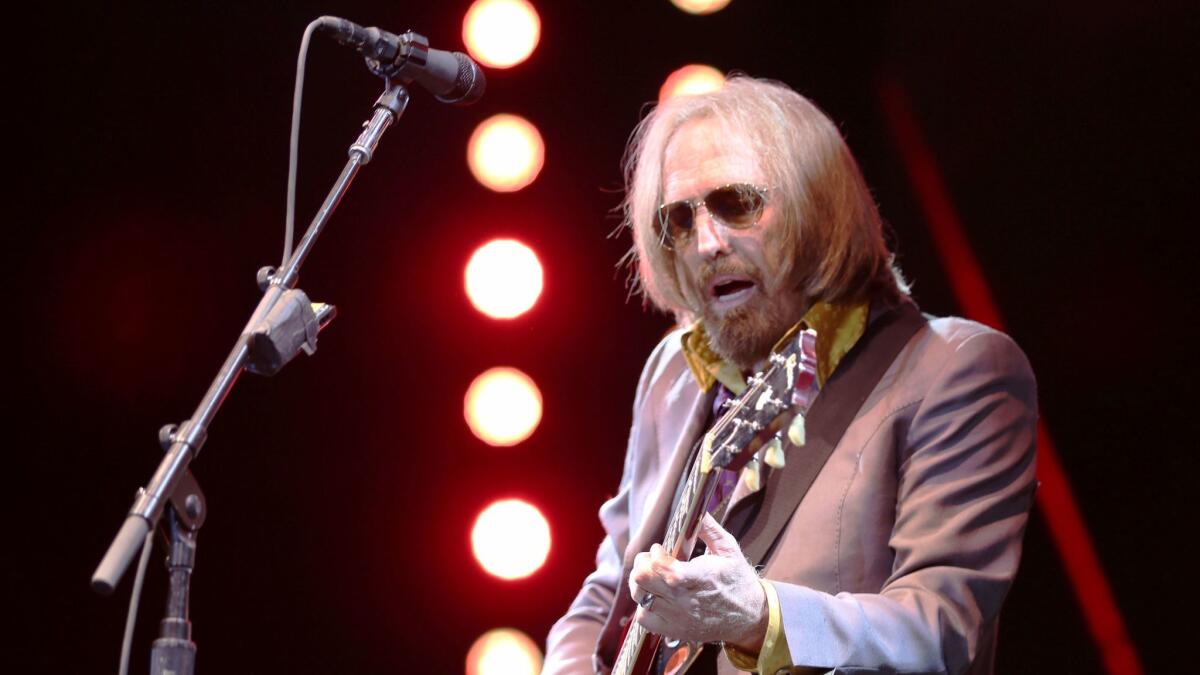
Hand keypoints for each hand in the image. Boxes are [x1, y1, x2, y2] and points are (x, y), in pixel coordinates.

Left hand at [627, 513, 767, 650]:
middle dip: (643, 564)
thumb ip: (708, 528)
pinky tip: (657, 598)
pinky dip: (645, 606)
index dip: (654, 554)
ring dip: (642, 584)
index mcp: (698, 577)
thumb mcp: (728, 549)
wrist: (750, 617)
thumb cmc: (738, 580)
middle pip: (642, 580)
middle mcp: (684, 600)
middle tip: (654, 561)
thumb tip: (695, 508)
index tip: (661, 549)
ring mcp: (677, 617)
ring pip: (640, 598)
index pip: (659, 567)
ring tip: (654, 578)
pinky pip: (644, 619)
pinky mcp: (674, 630)